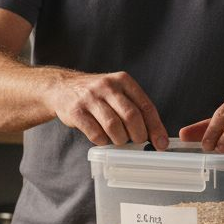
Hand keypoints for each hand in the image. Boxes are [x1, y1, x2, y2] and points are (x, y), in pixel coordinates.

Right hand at [46, 71, 168, 147]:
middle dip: (139, 135)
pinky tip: (103, 139)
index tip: (161, 143)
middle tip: (138, 142)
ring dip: (120, 140)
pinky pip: (95, 133)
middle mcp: (107, 86)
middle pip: (131, 116)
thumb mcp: (117, 92)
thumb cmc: (97, 95)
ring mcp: (90, 98)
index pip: (145, 106)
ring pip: (113, 126)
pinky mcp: (76, 111)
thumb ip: (135, 108)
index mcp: (123, 80)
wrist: (62, 87)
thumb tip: (156, 136)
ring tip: (120, 141)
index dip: (155, 127)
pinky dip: (103, 141)